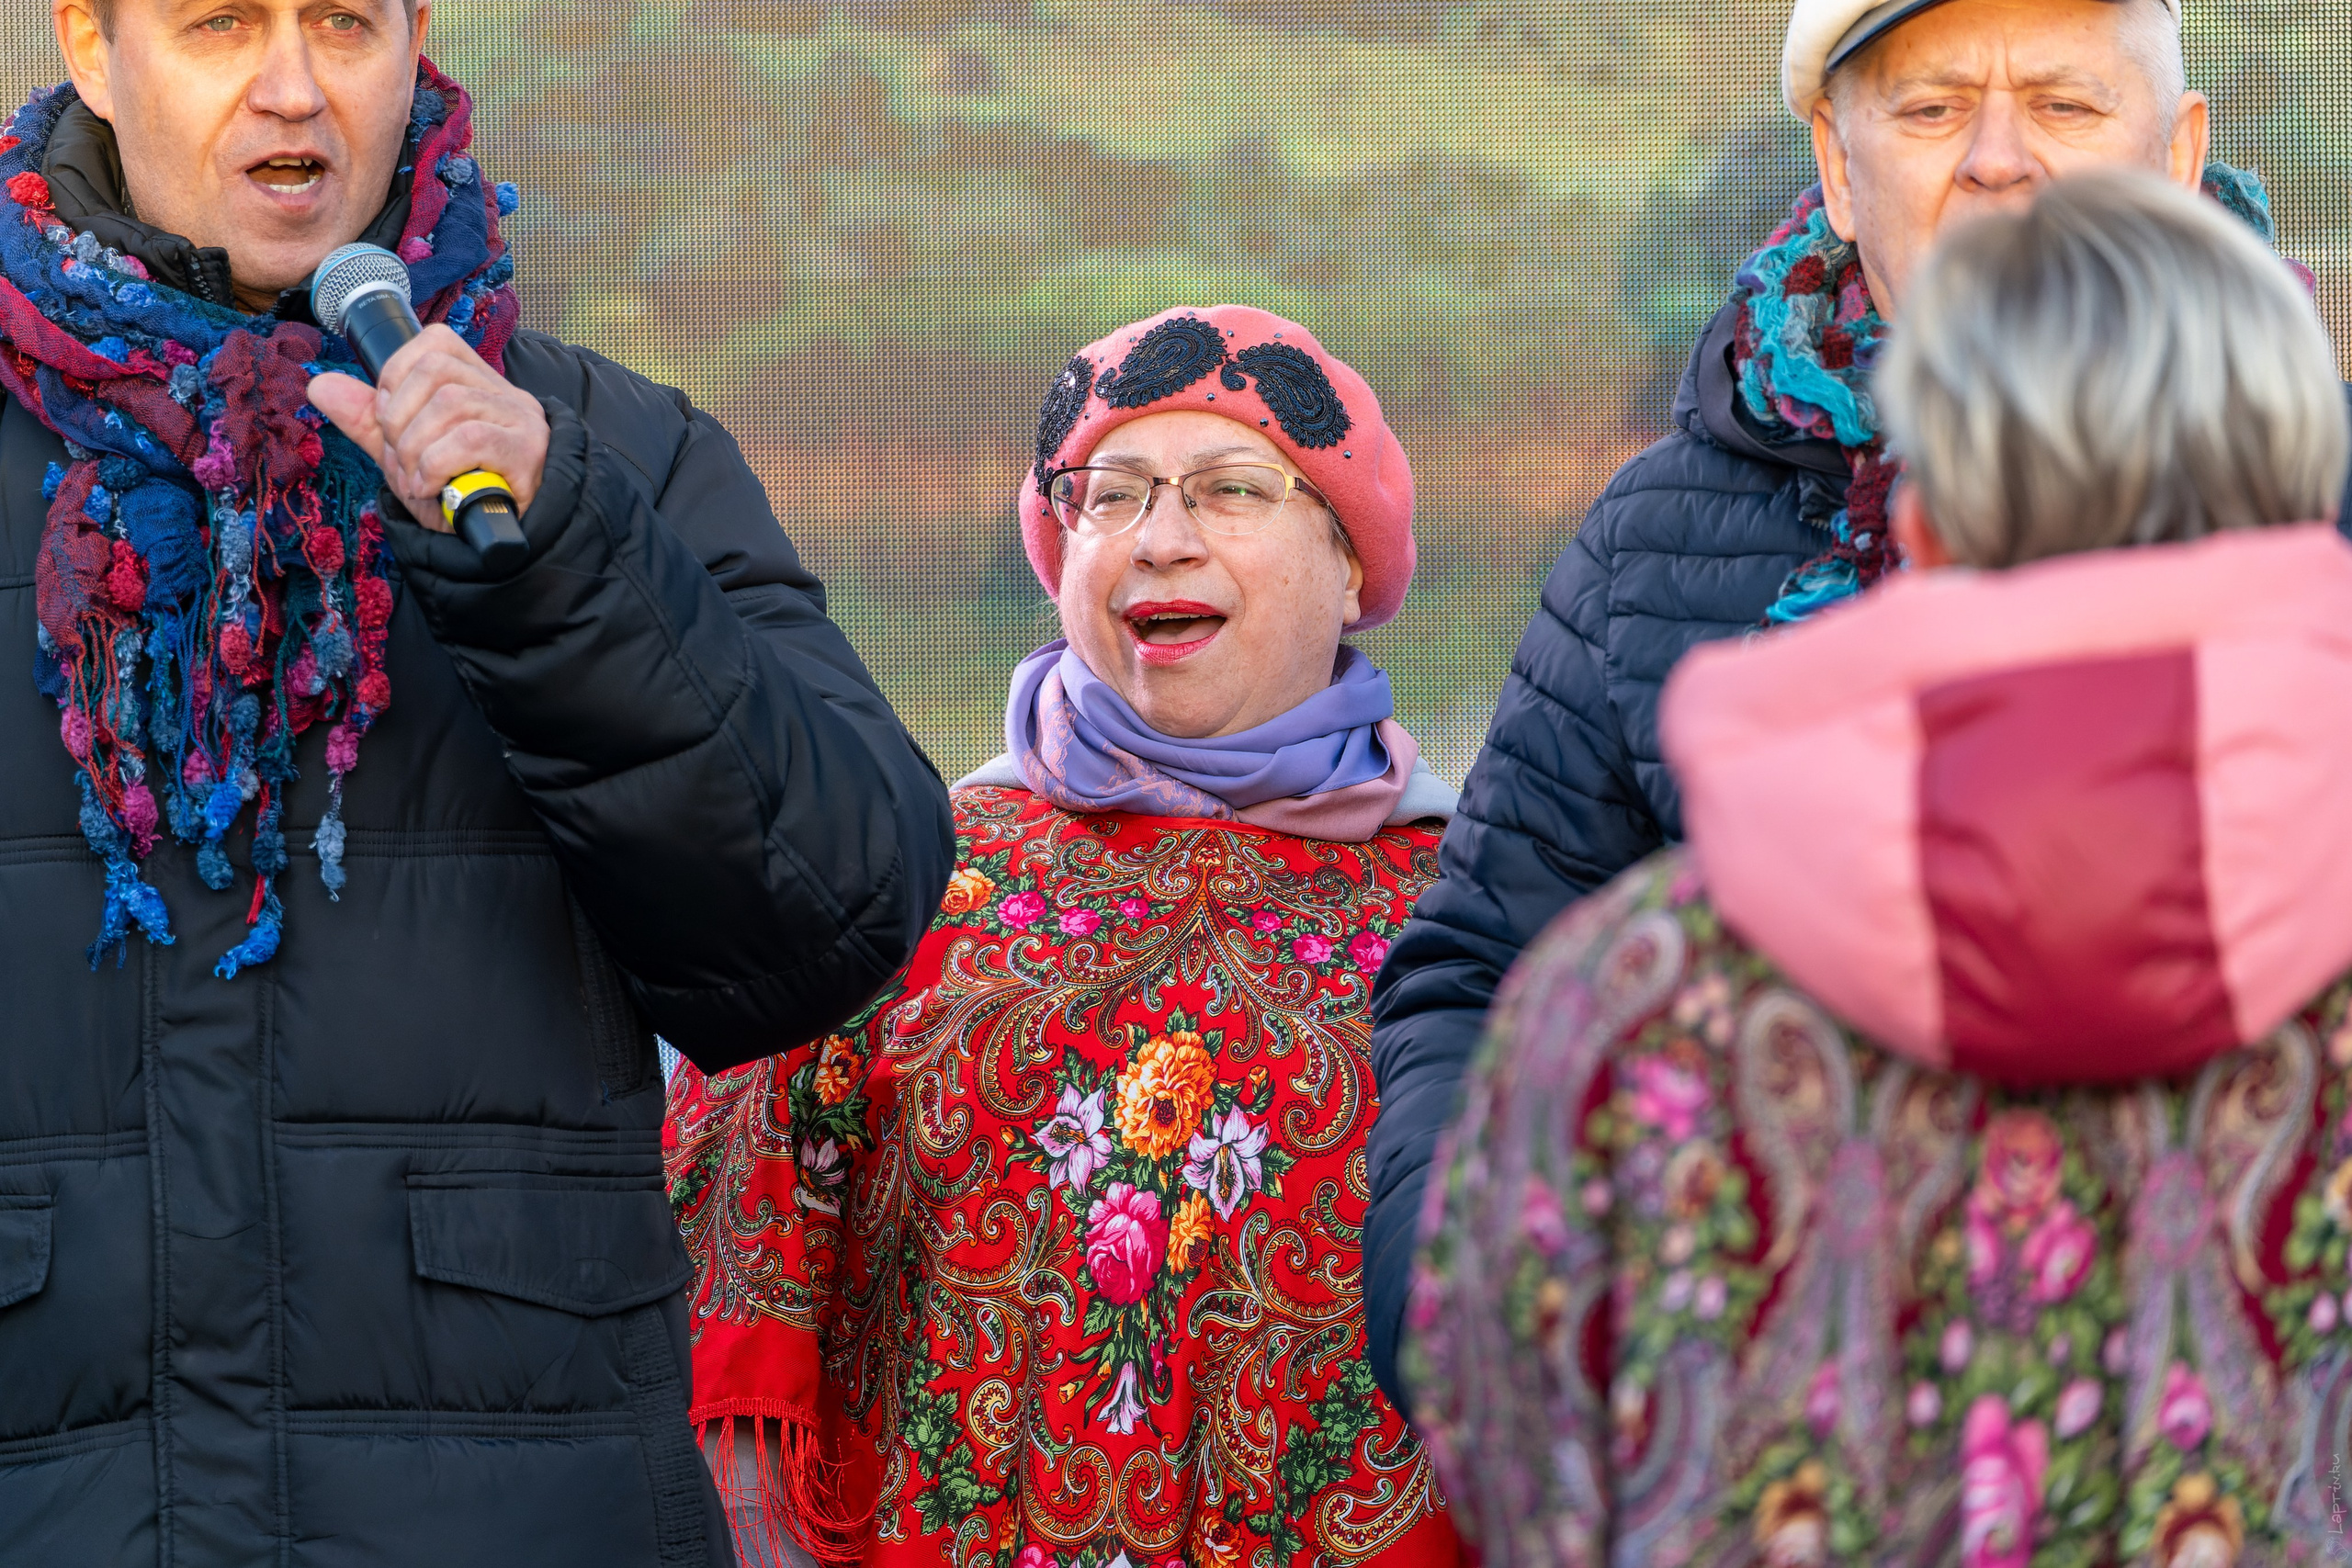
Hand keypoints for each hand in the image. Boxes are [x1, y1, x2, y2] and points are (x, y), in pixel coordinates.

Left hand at [307, 324, 548, 528]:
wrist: (495, 546)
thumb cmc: (457, 495)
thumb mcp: (405, 454)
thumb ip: (367, 421)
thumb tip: (320, 385)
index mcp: (479, 385)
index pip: (435, 344)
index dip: (398, 375)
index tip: (389, 421)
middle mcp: (506, 395)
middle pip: (436, 369)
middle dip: (399, 417)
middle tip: (400, 458)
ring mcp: (520, 421)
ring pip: (450, 402)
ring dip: (415, 447)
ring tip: (416, 479)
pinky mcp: (527, 451)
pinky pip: (470, 438)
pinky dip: (435, 465)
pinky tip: (431, 488)